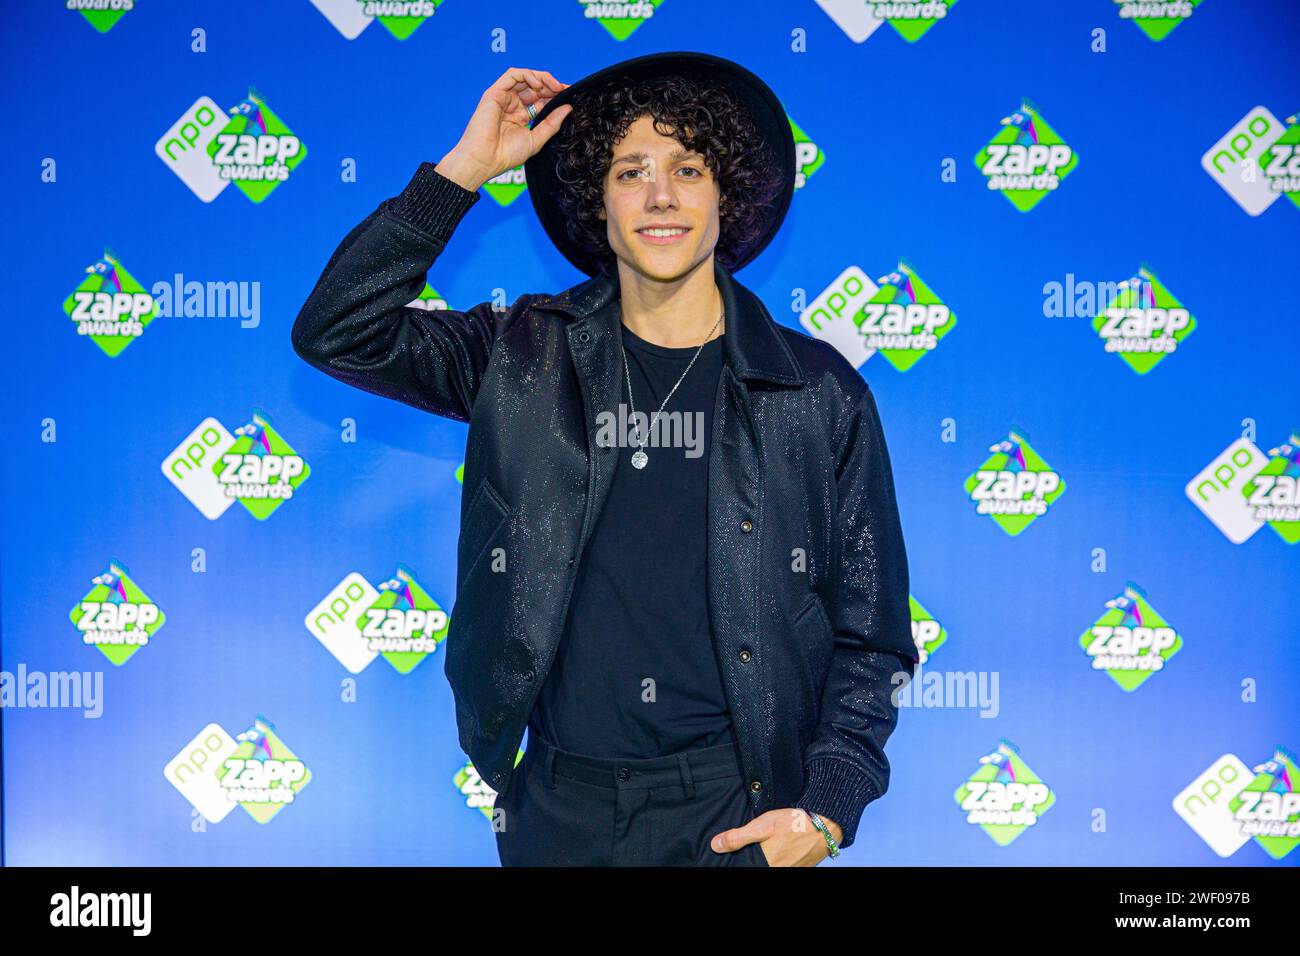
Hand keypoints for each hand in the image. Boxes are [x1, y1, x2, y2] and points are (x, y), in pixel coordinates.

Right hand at [438, 67, 572, 190]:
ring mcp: (504, 97)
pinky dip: (528, 75)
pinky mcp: (495, 92)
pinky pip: (513, 75)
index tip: (569, 96)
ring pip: (525, 78)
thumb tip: (568, 108)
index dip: (555, 96)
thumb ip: (552, 123)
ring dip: (542, 78)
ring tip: (555, 87)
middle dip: (551, 86)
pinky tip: (539, 84)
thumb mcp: (536, 138)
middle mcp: (512, 105)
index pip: (541, 100)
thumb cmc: (506, 154)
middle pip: (535, 87)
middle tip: (564, 90)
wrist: (485, 159)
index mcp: (521, 116)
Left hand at [710, 809, 842, 866]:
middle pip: (760, 866)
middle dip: (755, 860)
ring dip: (769, 860)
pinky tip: (781, 849)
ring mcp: (792, 871)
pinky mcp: (802, 868)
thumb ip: (738, 837)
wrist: (826, 824)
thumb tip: (715, 846)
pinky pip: (787, 866)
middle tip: (759, 848)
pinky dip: (782, 860)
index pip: (748, 867)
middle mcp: (780, 871)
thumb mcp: (762, 825)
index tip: (738, 857)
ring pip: (773, 866)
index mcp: (767, 865)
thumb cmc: (794, 823)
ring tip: (769, 848)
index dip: (742, 862)